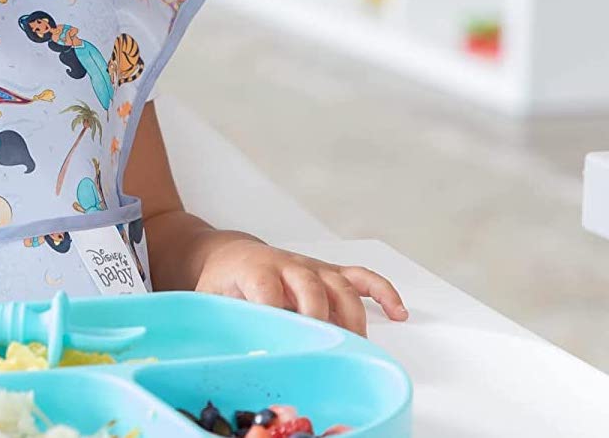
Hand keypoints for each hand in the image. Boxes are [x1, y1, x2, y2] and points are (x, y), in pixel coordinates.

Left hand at [194, 236, 407, 336]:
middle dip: (320, 317)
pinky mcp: (328, 272)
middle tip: (325, 348)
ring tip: (358, 346)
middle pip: (311, 285)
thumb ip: (226, 321)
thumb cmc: (223, 281)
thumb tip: (236, 354)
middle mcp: (288, 264)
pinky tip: (397, 312)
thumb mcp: (211, 298)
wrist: (230, 255)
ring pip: (340, 285)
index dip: (275, 310)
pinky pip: (360, 278)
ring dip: (352, 315)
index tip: (281, 336)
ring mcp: (312, 267)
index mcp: (255, 270)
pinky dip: (382, 293)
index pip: (267, 286)